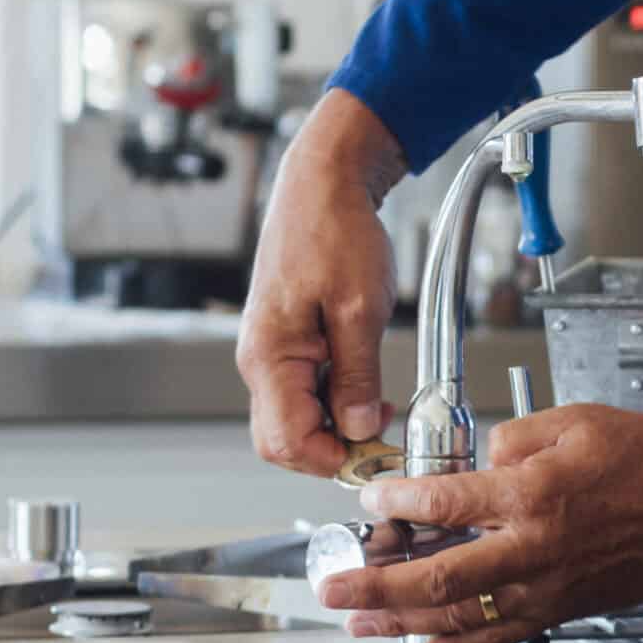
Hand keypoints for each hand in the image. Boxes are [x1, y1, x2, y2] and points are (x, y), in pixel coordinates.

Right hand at [236, 90, 408, 477]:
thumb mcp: (360, 308)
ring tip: (380, 408)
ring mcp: (272, 355)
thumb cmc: (334, 230)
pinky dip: (336, 403)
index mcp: (268, 357)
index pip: (286, 442)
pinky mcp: (287, 346)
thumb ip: (357, 376)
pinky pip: (305, 394)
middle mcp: (261, 362)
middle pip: (284, 441)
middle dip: (333, 450)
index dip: (333, 459)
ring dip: (338, 426)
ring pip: (297, 420)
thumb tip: (360, 428)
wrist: (323, 184)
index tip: (377, 451)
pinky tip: (366, 390)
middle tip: (382, 437)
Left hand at [317, 405, 642, 642]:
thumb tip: (478, 462)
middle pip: (436, 577)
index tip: (370, 500)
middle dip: (375, 584)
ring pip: (460, 615)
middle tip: (333, 587)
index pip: (444, 502)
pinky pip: (499, 637)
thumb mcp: (576, 421)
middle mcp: (532, 549)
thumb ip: (513, 438)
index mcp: (532, 494)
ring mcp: (544, 587)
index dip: (397, 501)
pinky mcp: (559, 609)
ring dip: (401, 622)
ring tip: (359, 621)